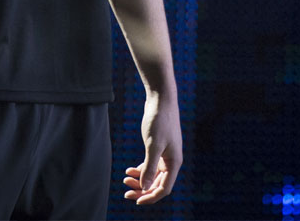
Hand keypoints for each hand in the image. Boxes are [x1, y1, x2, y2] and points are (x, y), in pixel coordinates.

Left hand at [123, 90, 181, 204]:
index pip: (164, 188)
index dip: (151, 197)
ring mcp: (165, 154)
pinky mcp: (158, 147)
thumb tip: (144, 187)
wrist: (161, 99)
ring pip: (152, 175)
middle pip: (157, 184)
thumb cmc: (160, 121)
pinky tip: (129, 170)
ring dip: (140, 180)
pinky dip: (140, 169)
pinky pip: (150, 165)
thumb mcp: (153, 145)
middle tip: (126, 191)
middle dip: (142, 189)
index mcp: (174, 163)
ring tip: (125, 180)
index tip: (136, 200)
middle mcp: (171, 161)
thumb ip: (149, 167)